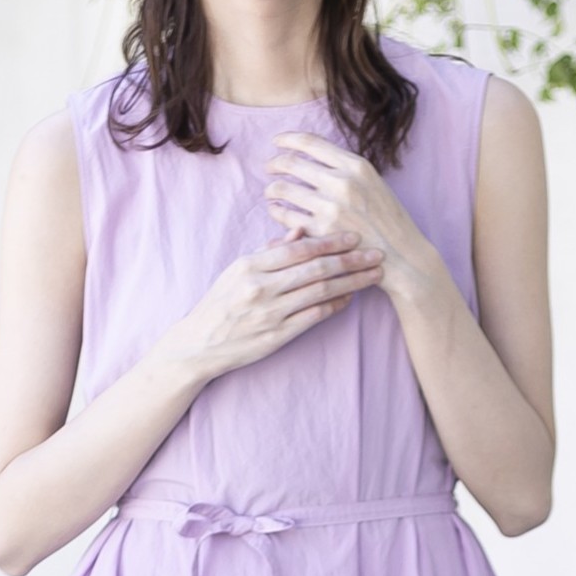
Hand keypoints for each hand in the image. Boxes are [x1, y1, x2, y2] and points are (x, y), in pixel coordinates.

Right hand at [169, 230, 383, 381]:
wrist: (198, 344)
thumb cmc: (220, 303)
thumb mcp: (237, 270)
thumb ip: (270, 252)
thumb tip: (300, 231)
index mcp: (250, 265)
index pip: (300, 248)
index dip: (331, 240)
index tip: (355, 235)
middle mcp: (261, 288)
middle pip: (316, 268)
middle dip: (351, 260)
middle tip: (376, 253)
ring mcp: (270, 313)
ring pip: (320, 292)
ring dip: (351, 282)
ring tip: (373, 275)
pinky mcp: (277, 336)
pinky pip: (314, 317)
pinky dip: (335, 305)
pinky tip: (350, 297)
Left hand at [263, 133, 435, 302]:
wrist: (402, 256)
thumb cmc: (388, 221)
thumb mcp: (374, 184)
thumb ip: (347, 170)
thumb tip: (315, 158)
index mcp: (356, 166)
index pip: (311, 142)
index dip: (288, 139)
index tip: (277, 142)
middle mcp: (342, 182)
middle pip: (292, 162)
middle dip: (275, 163)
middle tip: (269, 167)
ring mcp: (330, 208)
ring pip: (284, 189)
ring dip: (272, 188)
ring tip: (271, 192)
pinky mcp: (321, 232)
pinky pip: (286, 217)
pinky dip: (277, 212)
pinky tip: (276, 211)